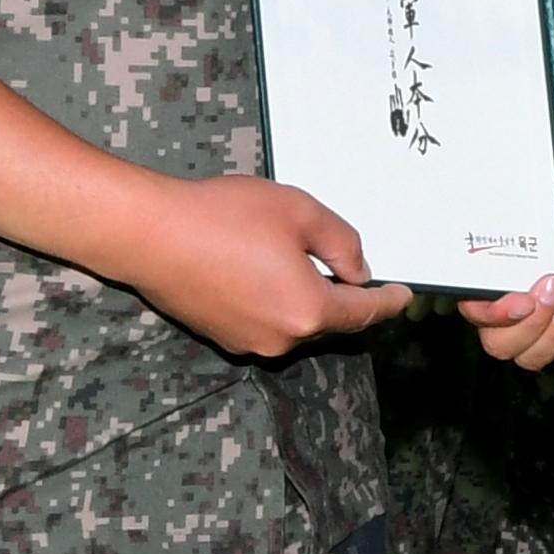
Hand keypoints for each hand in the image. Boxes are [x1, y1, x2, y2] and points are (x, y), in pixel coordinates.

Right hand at [105, 174, 411, 357]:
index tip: (404, 296)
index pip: (364, 314)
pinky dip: (273, 299)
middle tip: (345, 260)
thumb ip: (342, 242)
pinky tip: (257, 265)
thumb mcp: (299, 211)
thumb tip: (358, 270)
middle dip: (342, 293)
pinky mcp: (223, 337)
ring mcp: (249, 342)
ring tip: (289, 253)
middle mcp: (282, 339)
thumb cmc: (223, 216)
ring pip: (296, 321)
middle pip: (329, 320)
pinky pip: (265, 320)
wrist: (150, 235)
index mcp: (308, 310)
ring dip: (304, 295)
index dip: (388, 302)